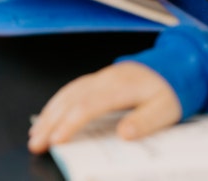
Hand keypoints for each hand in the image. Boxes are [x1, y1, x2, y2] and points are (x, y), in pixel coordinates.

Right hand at [28, 62, 181, 151]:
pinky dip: (56, 103)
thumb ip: (145, 121)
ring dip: (49, 113)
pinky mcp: (97, 80)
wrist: (172, 65)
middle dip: (50, 121)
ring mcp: (99, 78)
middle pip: (70, 99)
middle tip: (35, 143)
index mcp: (120, 87)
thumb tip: (123, 134)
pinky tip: (49, 115)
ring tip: (35, 133)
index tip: (56, 140)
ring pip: (67, 93)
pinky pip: (71, 89)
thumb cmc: (168, 90)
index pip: (88, 105)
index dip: (70, 123)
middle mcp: (104, 80)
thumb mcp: (166, 110)